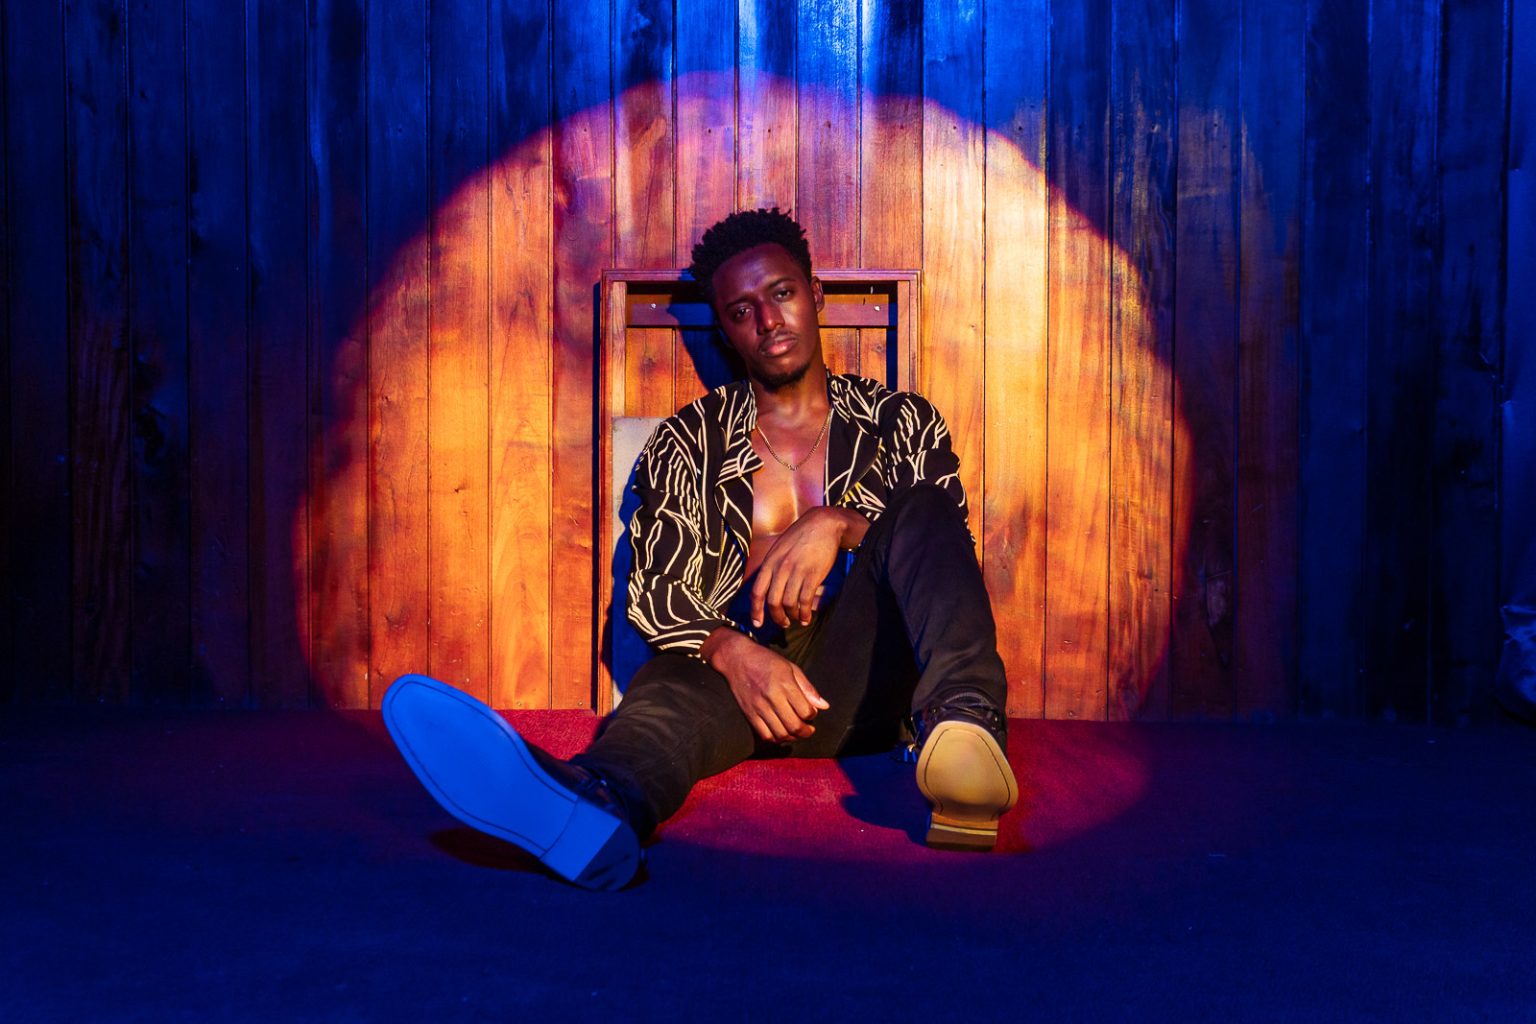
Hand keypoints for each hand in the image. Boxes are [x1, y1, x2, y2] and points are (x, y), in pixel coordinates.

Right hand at [703, 630, 829, 743]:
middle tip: (808, 729)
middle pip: (794, 726)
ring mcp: (759, 707)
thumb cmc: (766, 661)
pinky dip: (776, 738)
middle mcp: (772, 697)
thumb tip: (824, 706)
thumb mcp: (791, 668)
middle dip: (806, 731)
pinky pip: (765, 735)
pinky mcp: (749, 714)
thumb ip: (807, 688)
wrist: (737, 658)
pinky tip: (781, 732)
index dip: (812, 715)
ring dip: (792, 737)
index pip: (805, 711)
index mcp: (785, 683)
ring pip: (780, 734)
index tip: (811, 713)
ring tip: (796, 732)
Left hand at [751, 507, 867, 627]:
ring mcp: (797, 571)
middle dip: (777, 617)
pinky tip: (806, 617)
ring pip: (789, 604)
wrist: (823, 524)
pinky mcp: (813, 575)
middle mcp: (781, 568)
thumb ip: (772, 566)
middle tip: (783, 623)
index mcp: (770, 562)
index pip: (757, 591)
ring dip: (792, 616)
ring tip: (797, 619)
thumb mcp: (780, 548)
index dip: (756, 611)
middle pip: (773, 602)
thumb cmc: (801, 536)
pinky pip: (805, 601)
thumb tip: (767, 587)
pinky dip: (805, 613)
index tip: (758, 622)